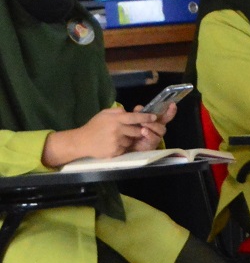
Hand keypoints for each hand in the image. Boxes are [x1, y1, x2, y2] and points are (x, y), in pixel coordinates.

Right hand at [42, 107, 163, 167]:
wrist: (81, 141)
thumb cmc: (94, 126)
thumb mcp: (104, 114)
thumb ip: (118, 111)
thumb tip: (129, 111)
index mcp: (115, 119)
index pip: (135, 117)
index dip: (146, 117)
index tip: (154, 117)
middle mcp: (117, 130)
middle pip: (137, 131)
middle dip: (138, 131)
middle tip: (135, 130)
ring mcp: (116, 141)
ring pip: (131, 140)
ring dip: (128, 140)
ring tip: (117, 138)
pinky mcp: (115, 151)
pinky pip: (125, 148)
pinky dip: (122, 147)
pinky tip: (113, 144)